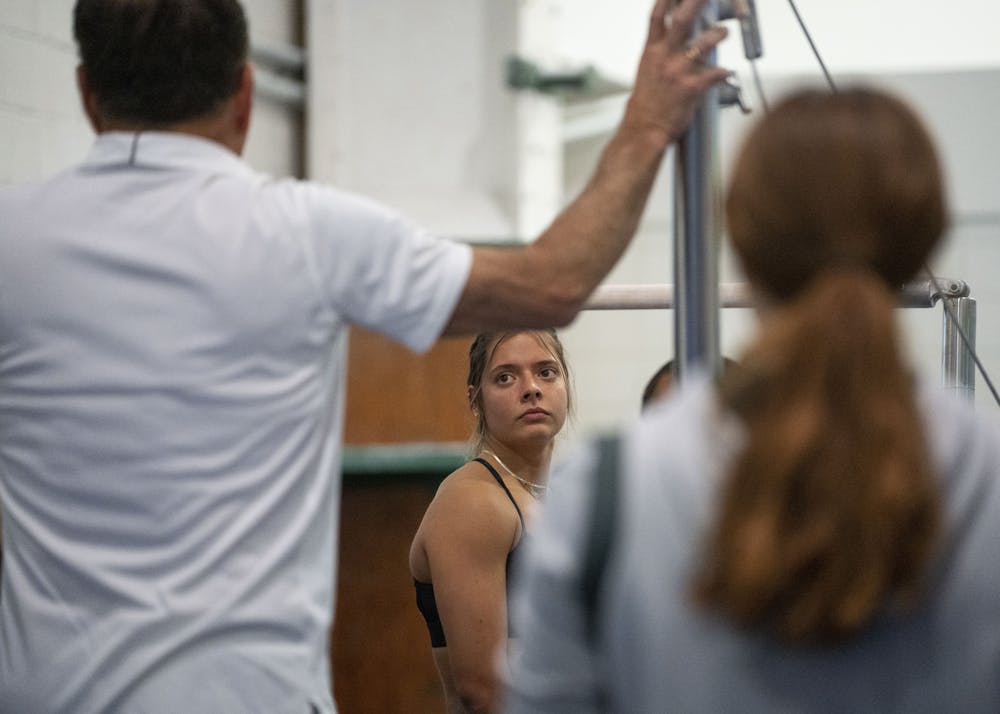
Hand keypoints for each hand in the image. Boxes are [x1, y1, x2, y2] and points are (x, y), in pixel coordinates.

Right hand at [624, 0, 730, 144]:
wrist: (644, 128)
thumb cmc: (647, 103)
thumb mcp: (648, 70)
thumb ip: (662, 51)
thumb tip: (677, 39)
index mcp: (652, 51)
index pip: (657, 16)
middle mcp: (665, 57)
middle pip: (682, 19)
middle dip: (697, 2)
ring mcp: (679, 71)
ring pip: (704, 42)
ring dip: (718, 33)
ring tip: (723, 32)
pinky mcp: (692, 88)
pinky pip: (716, 73)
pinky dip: (725, 71)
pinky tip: (727, 72)